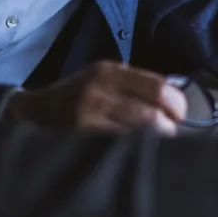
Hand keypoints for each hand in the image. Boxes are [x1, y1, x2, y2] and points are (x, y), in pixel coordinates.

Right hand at [7, 60, 187, 134]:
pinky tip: (138, 145)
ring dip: (156, 135)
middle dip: (170, 120)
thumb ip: (134, 84)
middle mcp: (102, 87)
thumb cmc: (78, 94)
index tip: (180, 112)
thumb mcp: (103, 79)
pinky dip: (135, 141)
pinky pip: (121, 138)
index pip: (157, 85)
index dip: (175, 101)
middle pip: (152, 106)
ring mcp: (92, 110)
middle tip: (173, 128)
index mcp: (111, 71)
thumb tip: (173, 95)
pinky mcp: (84, 130)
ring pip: (140, 125)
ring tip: (160, 138)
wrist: (36, 109)